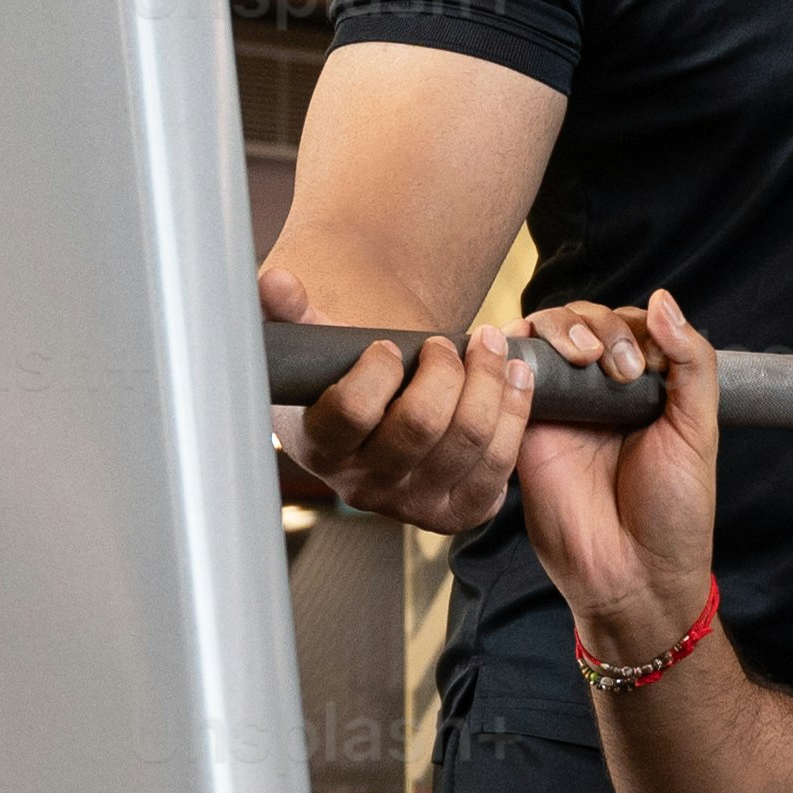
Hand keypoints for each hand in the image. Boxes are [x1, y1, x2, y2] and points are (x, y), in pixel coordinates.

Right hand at [263, 252, 520, 537]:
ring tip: (490, 345)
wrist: (381, 419)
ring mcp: (413, 505)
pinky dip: (514, 414)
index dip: (377, 371)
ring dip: (489, 383)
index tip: (386, 344)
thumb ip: (289, 311)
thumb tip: (276, 282)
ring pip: (467, 443)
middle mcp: (364, 485)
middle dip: (444, 370)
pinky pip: (497, 466)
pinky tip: (515, 376)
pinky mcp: (458, 511)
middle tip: (445, 343)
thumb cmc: (343, 375)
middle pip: (420, 426)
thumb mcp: (312, 345)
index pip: (352, 412)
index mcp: (320, 445)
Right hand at [505, 291, 720, 662]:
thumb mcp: (698, 431)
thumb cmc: (674, 513)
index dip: (632, 325)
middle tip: (617, 368)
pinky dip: (514, 353)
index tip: (646, 364)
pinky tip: (531, 357)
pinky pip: (508, 376)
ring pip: (543, 337)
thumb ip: (691, 364)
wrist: (633, 576)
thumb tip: (665, 300)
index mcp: (643, 388)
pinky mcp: (523, 428)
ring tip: (584, 358)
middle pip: (581, 319)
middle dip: (596, 325)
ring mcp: (559, 407)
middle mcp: (598, 391)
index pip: (629, 323)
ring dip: (560, 329)